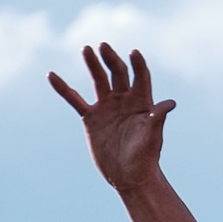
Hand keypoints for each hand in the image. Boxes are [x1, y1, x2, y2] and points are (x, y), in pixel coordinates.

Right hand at [48, 45, 176, 195]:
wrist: (130, 176)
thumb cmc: (146, 157)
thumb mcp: (153, 137)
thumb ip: (158, 118)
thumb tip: (170, 103)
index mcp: (143, 103)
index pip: (141, 78)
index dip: (138, 64)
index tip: (133, 52)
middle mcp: (125, 101)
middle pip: (118, 74)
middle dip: (111, 59)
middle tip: (103, 45)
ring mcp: (107, 108)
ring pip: (99, 81)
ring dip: (93, 65)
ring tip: (86, 49)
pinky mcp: (91, 118)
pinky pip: (75, 100)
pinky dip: (64, 88)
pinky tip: (52, 75)